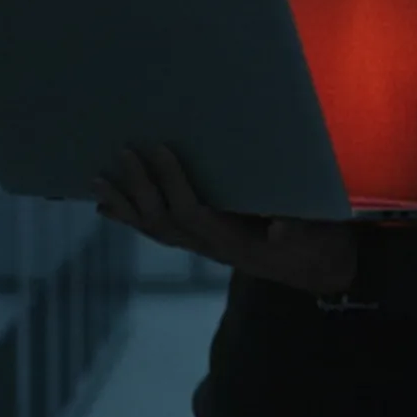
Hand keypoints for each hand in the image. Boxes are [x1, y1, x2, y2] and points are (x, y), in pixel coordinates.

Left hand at [92, 144, 357, 296]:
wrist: (319, 268)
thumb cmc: (319, 243)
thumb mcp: (319, 236)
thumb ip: (302, 230)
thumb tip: (281, 227)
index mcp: (236, 243)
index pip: (195, 212)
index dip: (173, 182)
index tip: (159, 148)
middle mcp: (212, 248)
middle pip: (164, 221)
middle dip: (140, 187)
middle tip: (121, 152)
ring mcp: (203, 247)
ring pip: (155, 230)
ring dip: (125, 205)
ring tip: (97, 182)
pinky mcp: (201, 242)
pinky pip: (159, 233)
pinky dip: (131, 218)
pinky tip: (108, 207)